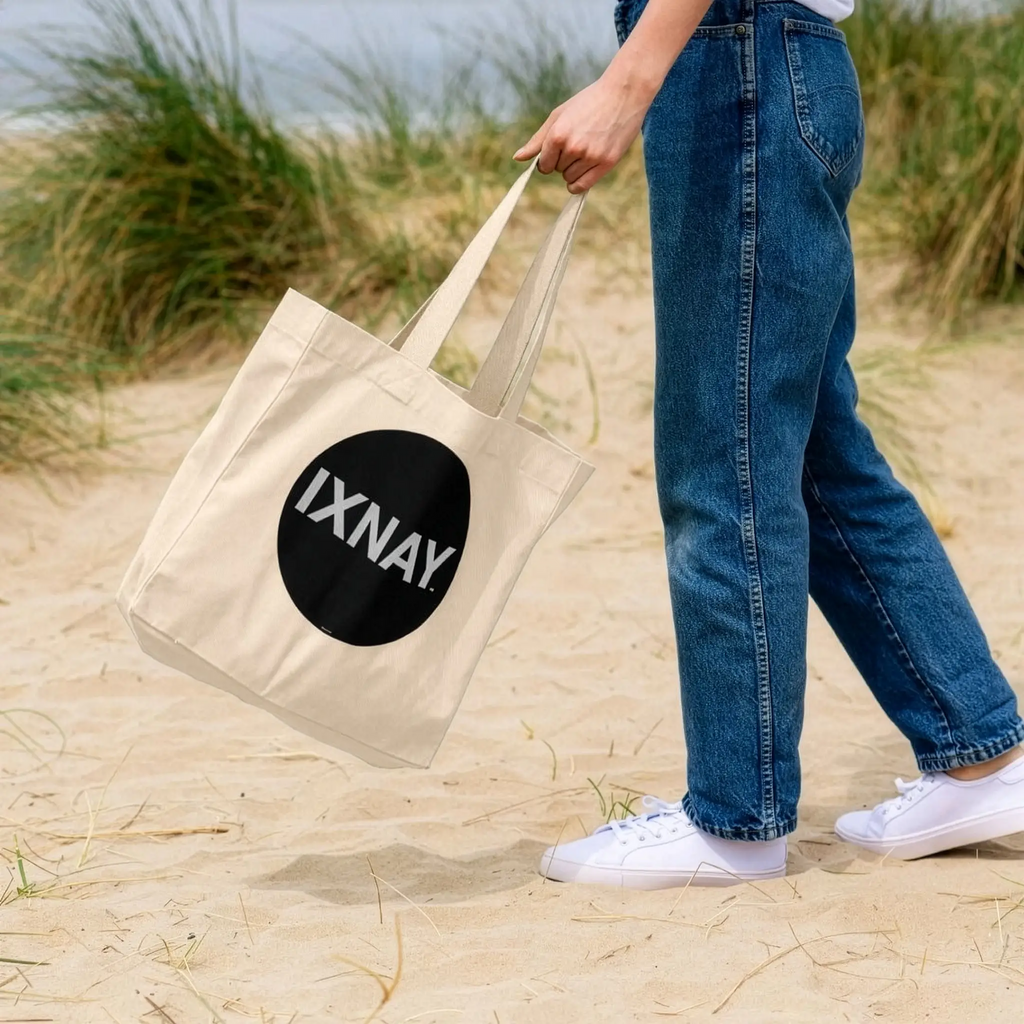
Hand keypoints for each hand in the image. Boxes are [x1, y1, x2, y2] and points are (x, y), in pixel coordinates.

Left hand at [513, 74, 652, 193]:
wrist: (624, 94)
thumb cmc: (588, 103)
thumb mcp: (559, 116)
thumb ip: (538, 140)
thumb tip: (517, 158)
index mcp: (558, 134)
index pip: (543, 165)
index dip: (548, 159)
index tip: (559, 149)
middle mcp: (573, 147)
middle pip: (557, 171)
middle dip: (563, 161)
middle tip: (579, 141)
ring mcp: (590, 156)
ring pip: (569, 179)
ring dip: (574, 170)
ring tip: (586, 149)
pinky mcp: (606, 163)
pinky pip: (582, 187)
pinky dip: (578, 184)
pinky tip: (584, 170)